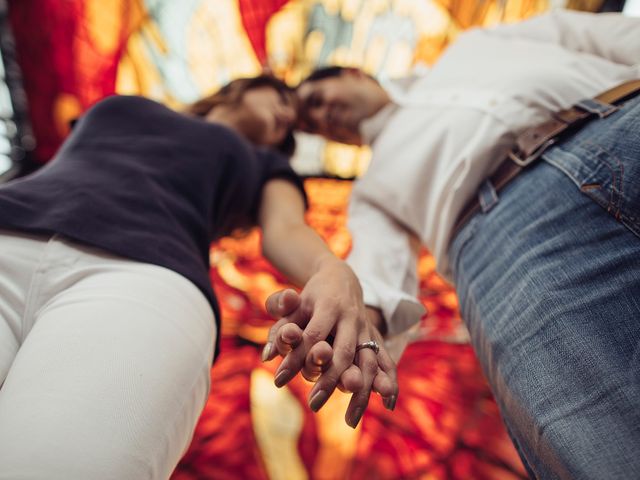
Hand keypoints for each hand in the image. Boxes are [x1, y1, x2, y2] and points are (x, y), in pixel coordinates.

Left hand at [263, 282, 397, 427]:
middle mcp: (352, 319)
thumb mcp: (293, 305)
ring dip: (360, 392)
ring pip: (368, 362)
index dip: (296, 357)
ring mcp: (367, 329)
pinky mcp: (375, 338)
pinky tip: (388, 403)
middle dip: (329, 380)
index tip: (278, 381)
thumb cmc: (310, 298)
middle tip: (313, 405)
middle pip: (343, 353)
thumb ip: (279, 328)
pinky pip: (385, 361)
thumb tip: (266, 356)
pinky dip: (389, 381)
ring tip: (349, 421)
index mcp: (329, 306)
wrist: (342, 279)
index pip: (313, 336)